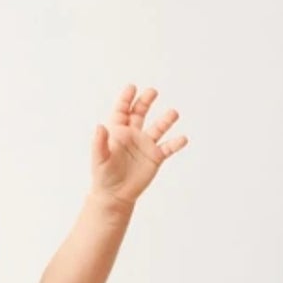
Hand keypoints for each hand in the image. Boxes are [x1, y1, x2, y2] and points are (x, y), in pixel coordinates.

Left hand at [89, 84, 188, 206]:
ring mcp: (145, 145)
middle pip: (140, 112)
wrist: (114, 195)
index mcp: (118, 132)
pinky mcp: (155, 158)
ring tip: (173, 113)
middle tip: (153, 92)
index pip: (122, 110)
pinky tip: (183, 138)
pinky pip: (168, 148)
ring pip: (158, 128)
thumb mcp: (99, 159)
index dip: (126, 98)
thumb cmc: (103, 176)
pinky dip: (176, 143)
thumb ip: (99, 142)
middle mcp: (133, 135)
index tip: (132, 87)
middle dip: (146, 101)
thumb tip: (99, 126)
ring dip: (166, 120)